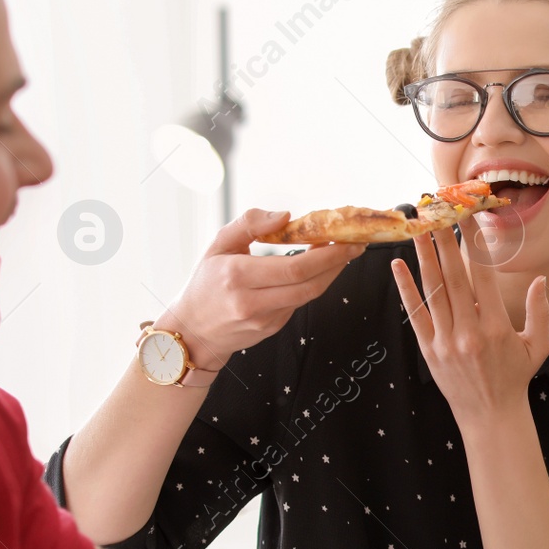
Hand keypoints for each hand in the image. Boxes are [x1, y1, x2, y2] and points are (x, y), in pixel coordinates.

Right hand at [163, 209, 364, 368]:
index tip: (342, 239)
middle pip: (308, 284)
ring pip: (309, 296)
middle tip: (355, 245)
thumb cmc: (205, 283)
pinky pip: (300, 303)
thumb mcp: (217, 246)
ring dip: (331, 274)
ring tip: (344, 254)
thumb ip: (249, 224)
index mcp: (237, 276)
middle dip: (337, 264)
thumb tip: (285, 216)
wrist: (194, 332)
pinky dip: (315, 284)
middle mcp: (252, 302)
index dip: (324, 255)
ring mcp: (265, 319)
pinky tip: (322, 269)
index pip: (292, 267)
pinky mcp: (273, 328)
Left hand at [391, 221, 548, 425]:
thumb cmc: (516, 378)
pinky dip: (406, 289)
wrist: (491, 416)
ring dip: (422, 257)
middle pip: (452, 277)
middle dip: (442, 241)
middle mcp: (469, 332)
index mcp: (497, 327)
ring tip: (416, 229)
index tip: (465, 218)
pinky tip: (397, 266)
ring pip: (432, 291)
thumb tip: (541, 280)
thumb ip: (539, 311)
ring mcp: (446, 342)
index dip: (472, 243)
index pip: (482, 275)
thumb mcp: (539, 345)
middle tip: (434, 212)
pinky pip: (416, 315)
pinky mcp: (429, 351)